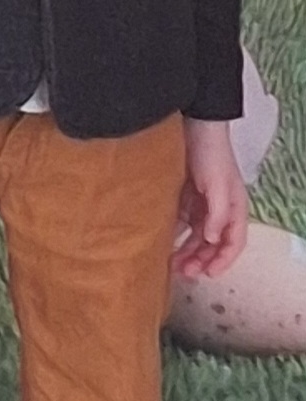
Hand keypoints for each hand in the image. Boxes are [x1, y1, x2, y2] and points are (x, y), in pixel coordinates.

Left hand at [175, 118, 249, 279]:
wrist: (194, 126)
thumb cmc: (211, 153)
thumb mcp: (218, 186)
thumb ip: (218, 214)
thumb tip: (212, 239)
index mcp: (235, 209)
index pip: (234, 242)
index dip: (223, 261)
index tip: (209, 274)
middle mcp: (220, 210)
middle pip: (213, 243)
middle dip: (201, 260)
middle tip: (184, 273)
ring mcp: (202, 204)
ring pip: (197, 236)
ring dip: (188, 251)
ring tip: (173, 265)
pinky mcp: (185, 197)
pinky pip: (182, 223)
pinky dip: (176, 235)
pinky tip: (164, 244)